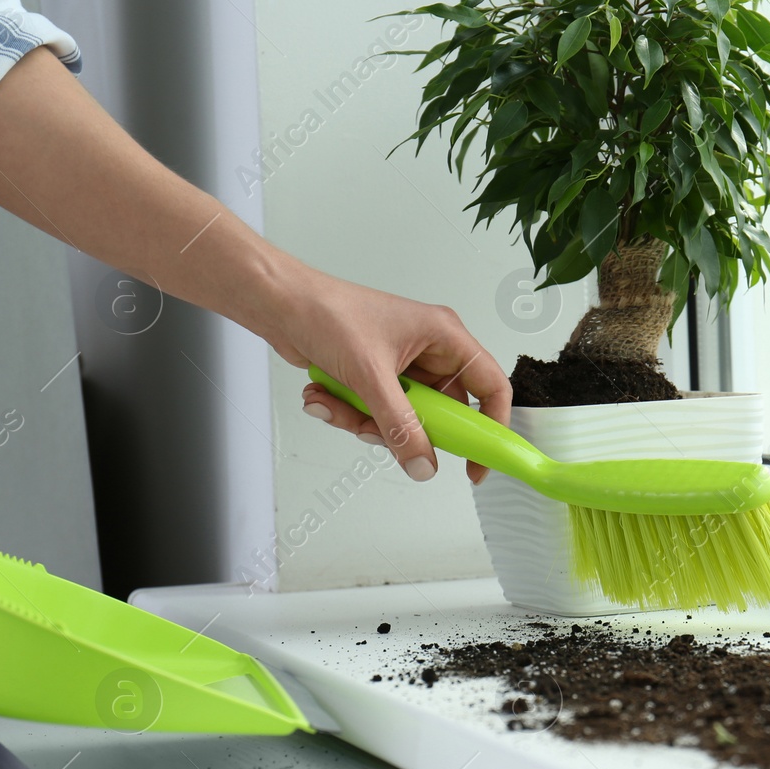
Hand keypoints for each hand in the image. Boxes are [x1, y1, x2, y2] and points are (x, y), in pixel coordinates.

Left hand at [261, 262, 510, 483]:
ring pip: (404, 417)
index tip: (478, 464)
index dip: (491, 428)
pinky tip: (323, 394)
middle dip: (406, 428)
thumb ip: (400, 426)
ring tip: (337, 403)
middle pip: (442, 412)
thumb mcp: (371, 377)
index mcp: (444, 336)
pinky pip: (376, 412)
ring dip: (366, 421)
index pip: (490, 386)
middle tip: (382, 430)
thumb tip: (424, 465)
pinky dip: (349, 411)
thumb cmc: (326, 313)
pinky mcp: (375, 376)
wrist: (277, 303)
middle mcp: (429, 350)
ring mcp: (401, 365)